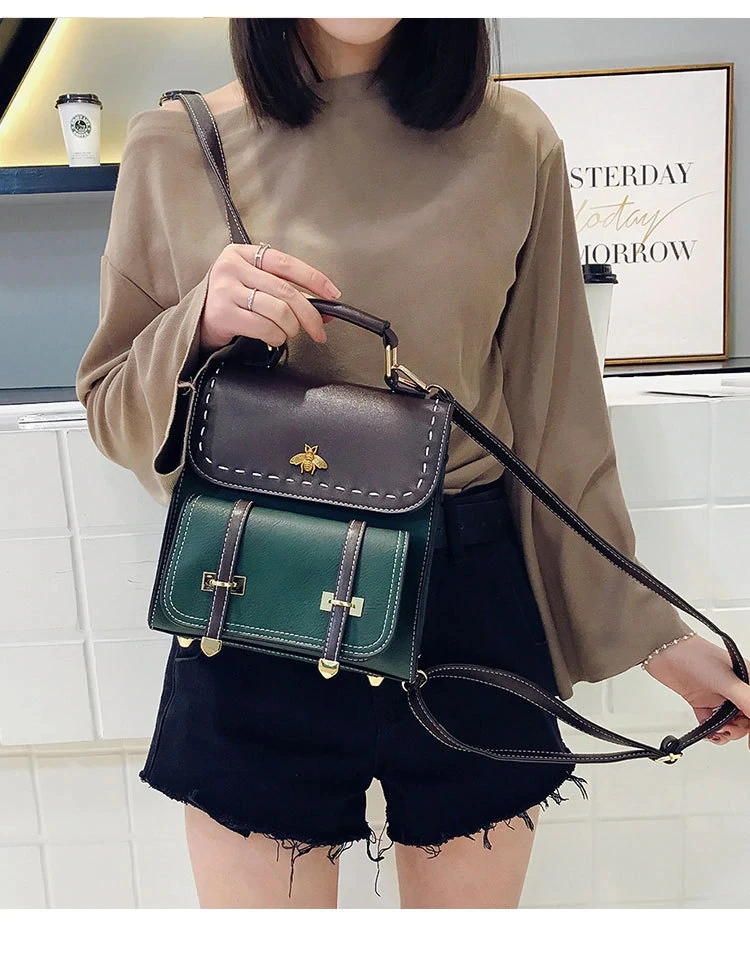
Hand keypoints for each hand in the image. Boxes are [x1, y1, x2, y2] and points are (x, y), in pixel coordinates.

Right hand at [199, 242, 341, 354]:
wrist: (196, 322)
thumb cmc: (230, 303)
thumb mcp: (253, 285)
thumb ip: (284, 290)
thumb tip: (325, 308)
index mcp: (243, 253)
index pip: (286, 263)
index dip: (314, 279)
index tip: (332, 294)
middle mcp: (232, 267)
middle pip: (286, 290)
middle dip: (310, 314)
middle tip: (319, 329)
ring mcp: (225, 289)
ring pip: (278, 310)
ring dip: (291, 328)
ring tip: (288, 333)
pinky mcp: (223, 313)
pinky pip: (264, 327)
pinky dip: (276, 337)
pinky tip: (273, 338)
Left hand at [644, 633, 749, 747]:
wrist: (663, 651)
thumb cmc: (694, 656)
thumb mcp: (726, 681)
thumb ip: (747, 701)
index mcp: (747, 679)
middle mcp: (735, 688)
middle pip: (745, 719)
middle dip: (738, 729)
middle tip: (727, 728)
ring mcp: (718, 696)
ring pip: (730, 723)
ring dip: (725, 731)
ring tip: (717, 729)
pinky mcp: (702, 702)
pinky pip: (712, 723)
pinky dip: (712, 731)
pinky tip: (709, 731)